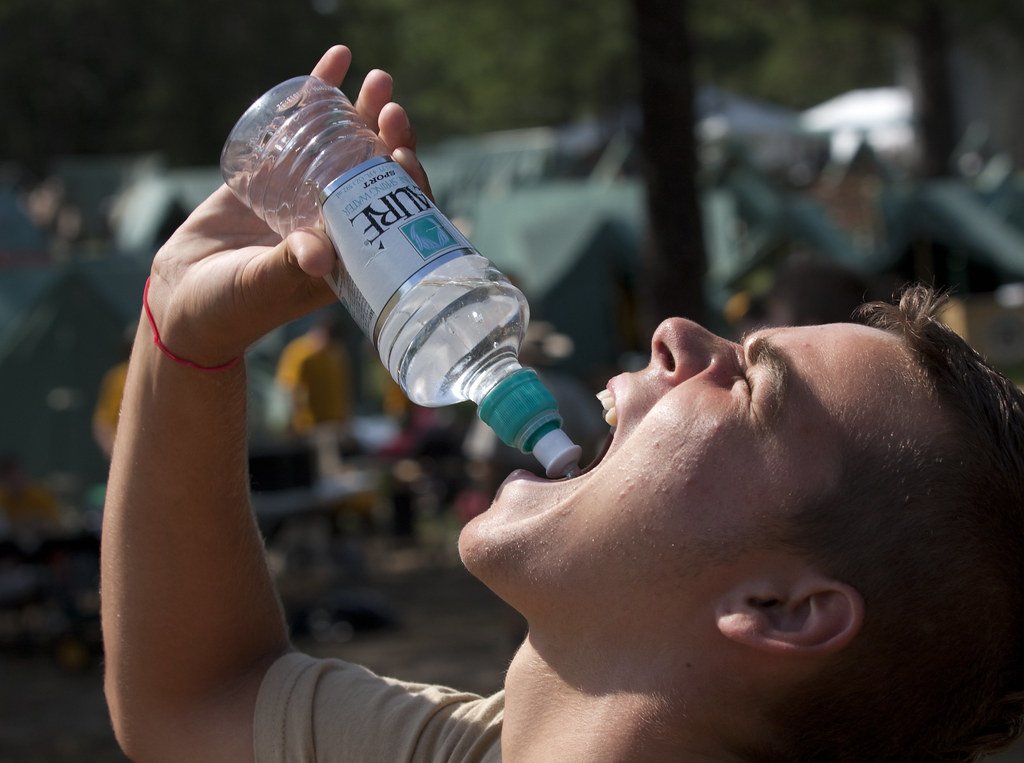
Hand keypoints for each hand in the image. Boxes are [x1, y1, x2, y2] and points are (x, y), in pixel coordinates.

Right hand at [145, 45, 428, 366]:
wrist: (184, 293)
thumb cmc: (230, 306)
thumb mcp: (260, 285)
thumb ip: (287, 267)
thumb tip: (320, 257)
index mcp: (353, 255)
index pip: (397, 216)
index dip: (408, 184)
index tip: (403, 156)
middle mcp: (341, 222)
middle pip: (380, 174)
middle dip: (393, 140)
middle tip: (391, 109)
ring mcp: (311, 194)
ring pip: (350, 146)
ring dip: (368, 112)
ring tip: (378, 80)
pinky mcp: (278, 172)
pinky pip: (306, 129)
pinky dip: (320, 95)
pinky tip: (335, 62)